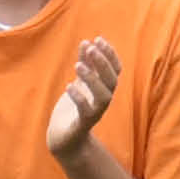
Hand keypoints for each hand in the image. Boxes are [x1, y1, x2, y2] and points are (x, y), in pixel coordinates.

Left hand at [43, 37, 125, 160]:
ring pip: (103, 96)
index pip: (115, 69)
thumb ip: (84, 65)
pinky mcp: (83, 124)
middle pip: (111, 81)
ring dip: (92, 79)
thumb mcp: (79, 83)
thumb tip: (86, 43)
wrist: (64, 139)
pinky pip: (86, 111)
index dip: (110, 54)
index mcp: (104, 89)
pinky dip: (79, 98)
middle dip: (102, 63)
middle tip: (90, 47)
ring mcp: (95, 113)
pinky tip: (68, 86)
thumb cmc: (73, 109)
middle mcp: (103, 100)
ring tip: (78, 65)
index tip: (99, 39)